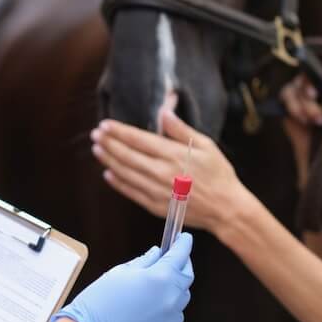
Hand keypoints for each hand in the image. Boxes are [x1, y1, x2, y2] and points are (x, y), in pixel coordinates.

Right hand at [53, 233, 193, 321]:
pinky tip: (149, 308)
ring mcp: (171, 318)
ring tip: (156, 287)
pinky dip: (167, 309)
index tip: (184, 238)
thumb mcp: (121, 272)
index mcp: (161, 277)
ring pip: (181, 298)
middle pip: (187, 277)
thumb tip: (157, 253)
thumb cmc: (101, 299)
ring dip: (174, 288)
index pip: (180, 254)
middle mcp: (172, 298)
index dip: (183, 243)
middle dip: (183, 265)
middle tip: (174, 259)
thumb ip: (145, 261)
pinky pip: (173, 317)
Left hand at [91, 111, 248, 232]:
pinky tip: (108, 174)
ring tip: (97, 150)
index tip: (105, 124)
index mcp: (173, 154)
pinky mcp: (155, 205)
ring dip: (109, 161)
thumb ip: (181, 129)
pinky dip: (118, 183)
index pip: (138, 139)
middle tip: (95, 134)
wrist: (225, 209)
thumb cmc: (219, 175)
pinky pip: (131, 192)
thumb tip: (164, 112)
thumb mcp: (206, 145)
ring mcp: (156, 190)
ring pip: (125, 173)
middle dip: (108, 143)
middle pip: (127, 155)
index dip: (119, 132)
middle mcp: (161, 172)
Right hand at [279, 61, 321, 187]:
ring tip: (319, 121)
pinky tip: (305, 120)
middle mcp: (319, 78)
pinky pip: (288, 95)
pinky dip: (295, 109)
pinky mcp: (289, 95)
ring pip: (300, 87)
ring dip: (308, 106)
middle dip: (313, 86)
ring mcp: (302, 85)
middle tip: (316, 99)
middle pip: (312, 73)